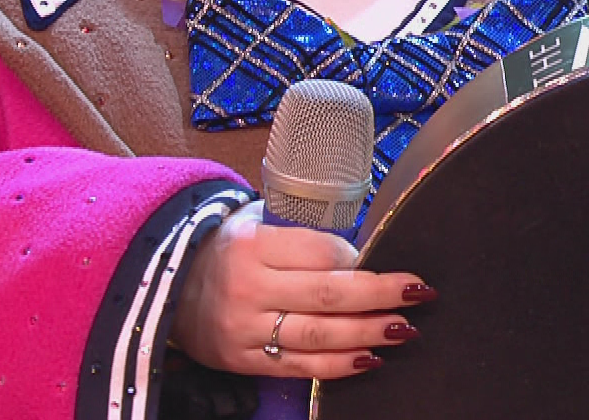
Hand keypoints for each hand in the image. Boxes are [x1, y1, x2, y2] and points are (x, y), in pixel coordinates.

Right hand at [170, 200, 434, 378]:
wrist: (169, 287)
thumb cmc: (226, 250)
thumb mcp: (255, 224)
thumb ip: (302, 238)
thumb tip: (362, 256)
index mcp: (252, 245)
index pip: (321, 252)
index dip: (359, 259)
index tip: (382, 258)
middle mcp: (247, 288)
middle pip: (329, 295)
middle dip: (382, 294)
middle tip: (419, 292)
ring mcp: (243, 329)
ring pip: (319, 335)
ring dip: (370, 333)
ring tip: (406, 328)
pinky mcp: (242, 361)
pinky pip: (300, 366)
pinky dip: (340, 365)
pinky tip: (370, 358)